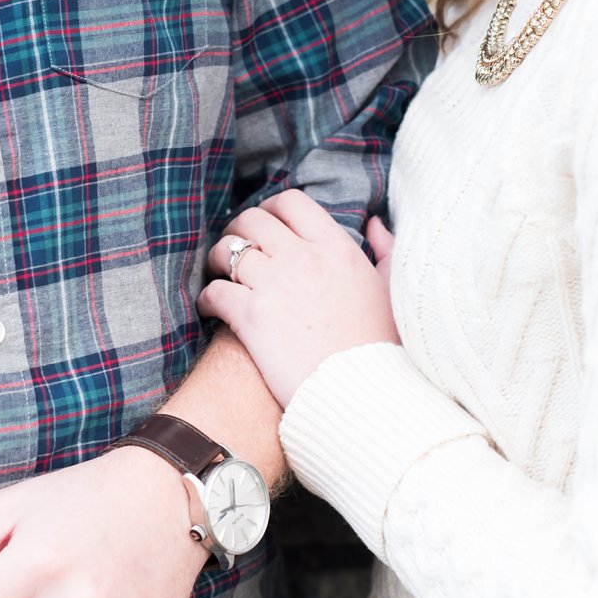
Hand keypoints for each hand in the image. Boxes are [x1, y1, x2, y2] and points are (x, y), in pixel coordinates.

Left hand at [195, 189, 399, 408]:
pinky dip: (206, 298)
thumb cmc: (380, 347)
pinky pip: (214, 292)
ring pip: (226, 251)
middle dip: (236, 230)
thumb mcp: (392, 291)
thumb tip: (374, 223)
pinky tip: (209, 309)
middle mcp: (304, 258)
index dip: (270, 209)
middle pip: (252, 220)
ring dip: (216, 260)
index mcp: (337, 248)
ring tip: (217, 274)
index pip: (292, 203)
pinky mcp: (251, 317)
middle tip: (234, 248)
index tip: (264, 226)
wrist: (364, 394)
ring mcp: (275, 285)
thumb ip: (386, 251)